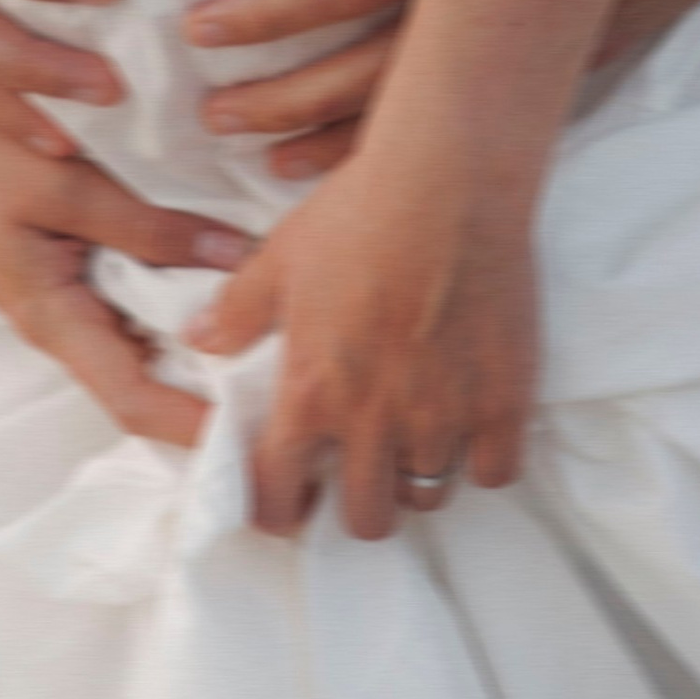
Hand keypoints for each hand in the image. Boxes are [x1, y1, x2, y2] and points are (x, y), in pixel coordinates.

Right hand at [0, 0, 248, 450]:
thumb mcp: (61, 185)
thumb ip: (144, 223)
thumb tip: (236, 257)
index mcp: (50, 316)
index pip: (132, 402)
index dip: (194, 430)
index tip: (262, 443)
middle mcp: (61, 311)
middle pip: (148, 375)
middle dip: (215, 386)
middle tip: (297, 381)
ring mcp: (64, 278)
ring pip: (145, 326)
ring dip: (204, 334)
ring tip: (283, 331)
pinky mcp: (68, 241)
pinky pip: (135, 279)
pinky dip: (183, 283)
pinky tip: (236, 264)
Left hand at [183, 0, 699, 176]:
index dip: (285, 11)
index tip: (207, 32)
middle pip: (392, 70)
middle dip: (295, 101)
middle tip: (206, 121)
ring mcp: (576, 33)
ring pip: (445, 110)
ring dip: (355, 137)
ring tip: (267, 166)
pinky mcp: (603, 43)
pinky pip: (500, 112)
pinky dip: (435, 141)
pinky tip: (393, 161)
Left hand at [190, 130, 539, 536]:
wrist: (449, 178)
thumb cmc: (357, 211)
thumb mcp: (281, 257)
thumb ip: (238, 310)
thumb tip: (196, 339)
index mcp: (310, 393)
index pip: (278, 498)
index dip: (280, 510)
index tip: (294, 498)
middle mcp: (374, 421)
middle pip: (367, 519)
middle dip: (360, 501)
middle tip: (365, 467)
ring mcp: (443, 416)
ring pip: (429, 499)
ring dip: (419, 477)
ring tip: (419, 436)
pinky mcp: (503, 400)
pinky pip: (495, 472)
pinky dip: (483, 459)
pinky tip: (472, 424)